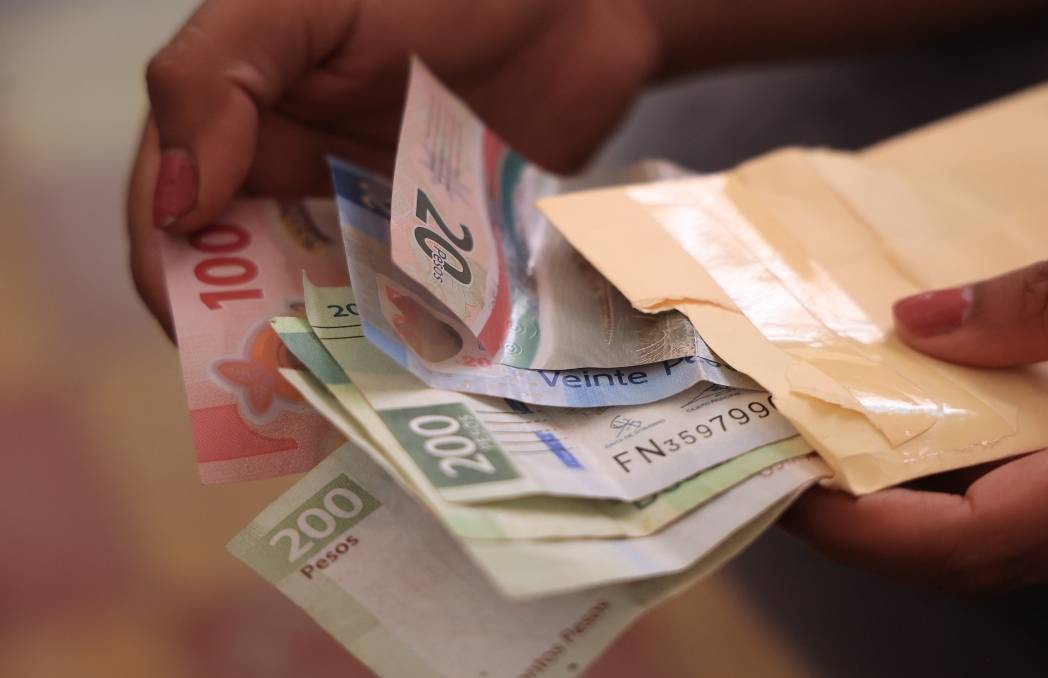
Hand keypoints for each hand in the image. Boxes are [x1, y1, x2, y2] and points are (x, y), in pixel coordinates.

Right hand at [127, 0, 659, 335]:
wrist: (582, 5)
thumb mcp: (304, 3)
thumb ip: (217, 76)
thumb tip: (174, 201)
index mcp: (243, 124)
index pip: (172, 220)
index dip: (174, 284)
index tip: (203, 339)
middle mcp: (302, 181)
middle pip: (250, 283)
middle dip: (255, 338)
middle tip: (286, 388)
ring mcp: (378, 222)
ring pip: (332, 311)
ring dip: (336, 356)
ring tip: (355, 399)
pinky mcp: (449, 251)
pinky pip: (418, 313)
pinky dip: (413, 347)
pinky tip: (425, 376)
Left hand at [780, 213, 1047, 596]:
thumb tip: (915, 323)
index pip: (979, 538)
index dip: (862, 528)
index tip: (783, 482)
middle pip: (969, 549)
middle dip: (858, 511)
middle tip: (778, 441)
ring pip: (996, 536)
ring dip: (900, 490)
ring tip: (825, 420)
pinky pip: (1031, 509)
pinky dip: (957, 471)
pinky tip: (916, 416)